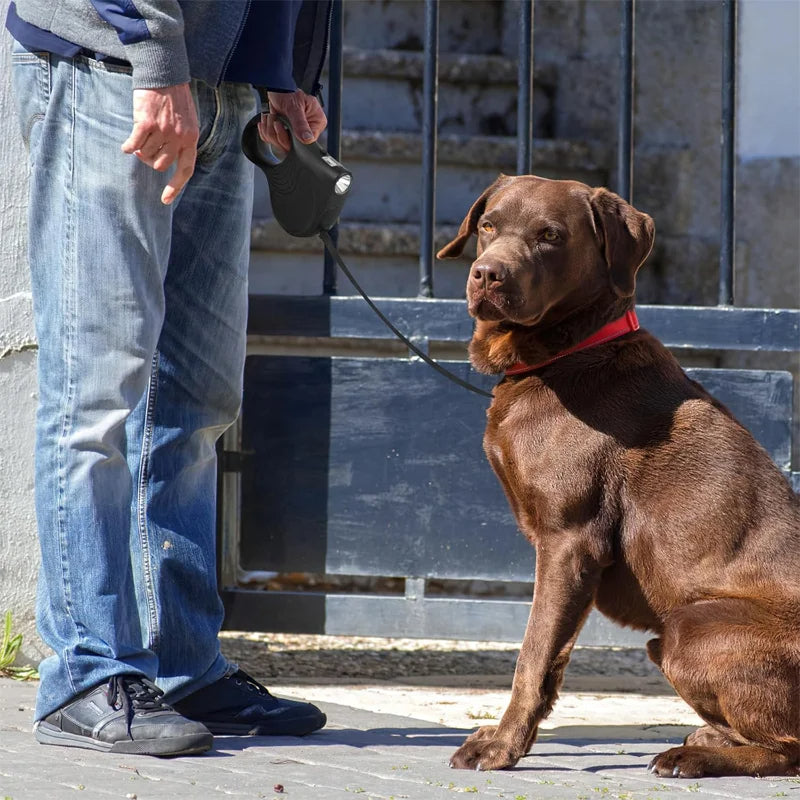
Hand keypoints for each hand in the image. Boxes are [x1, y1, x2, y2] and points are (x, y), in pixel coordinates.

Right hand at [121, 84, 198, 204]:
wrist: (165, 73)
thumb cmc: (175, 98)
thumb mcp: (187, 122)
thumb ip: (181, 140)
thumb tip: (167, 162)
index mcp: (191, 139)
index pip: (185, 170)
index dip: (175, 187)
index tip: (165, 200)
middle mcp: (178, 138)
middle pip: (160, 165)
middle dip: (151, 160)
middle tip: (146, 149)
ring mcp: (163, 131)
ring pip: (146, 154)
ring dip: (141, 150)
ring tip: (141, 137)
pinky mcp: (146, 123)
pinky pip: (134, 144)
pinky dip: (129, 147)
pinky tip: (126, 146)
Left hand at [259, 89, 326, 151]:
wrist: (276, 88)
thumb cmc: (288, 92)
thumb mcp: (295, 106)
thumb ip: (300, 123)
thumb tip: (308, 138)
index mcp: (316, 123)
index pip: (308, 141)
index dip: (294, 138)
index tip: (282, 125)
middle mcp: (307, 131)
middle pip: (292, 146)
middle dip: (278, 133)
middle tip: (274, 119)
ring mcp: (295, 134)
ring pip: (279, 144)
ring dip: (270, 129)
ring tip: (271, 116)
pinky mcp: (283, 135)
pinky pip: (272, 141)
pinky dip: (266, 130)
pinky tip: (268, 119)